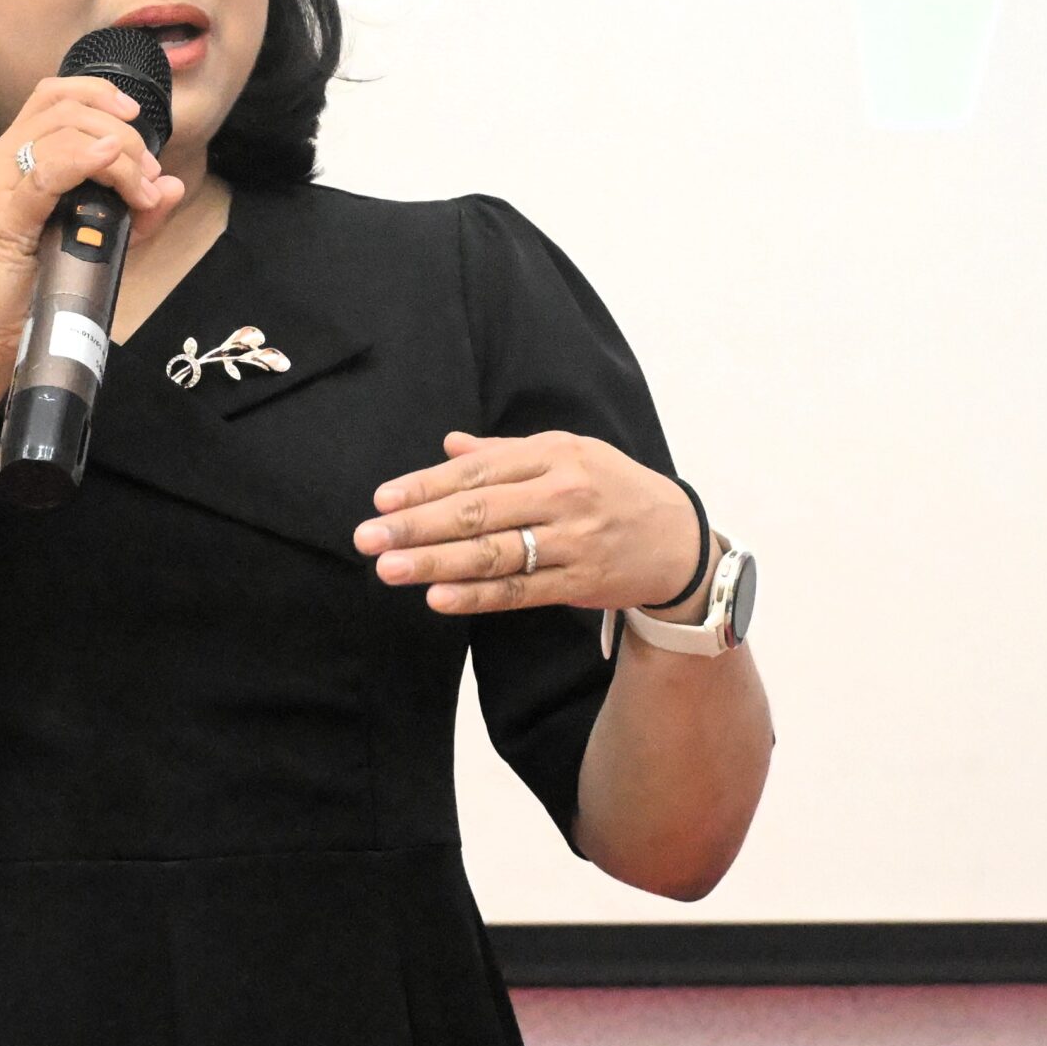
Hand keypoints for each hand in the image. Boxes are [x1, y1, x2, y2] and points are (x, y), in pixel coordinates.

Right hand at [0, 76, 185, 352]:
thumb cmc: (35, 288)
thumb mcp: (97, 242)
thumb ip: (134, 213)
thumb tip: (172, 186)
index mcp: (12, 158)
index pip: (52, 97)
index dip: (99, 94)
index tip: (136, 120)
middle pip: (63, 108)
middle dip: (120, 131)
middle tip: (148, 173)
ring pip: (60, 131)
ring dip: (116, 152)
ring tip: (140, 186)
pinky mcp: (0, 215)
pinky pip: (46, 172)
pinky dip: (85, 159)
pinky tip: (112, 159)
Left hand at [352, 430, 696, 614]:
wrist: (679, 539)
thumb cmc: (611, 488)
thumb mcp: (567, 453)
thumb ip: (505, 453)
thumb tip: (448, 447)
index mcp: (553, 454)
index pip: (476, 472)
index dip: (424, 486)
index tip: (382, 500)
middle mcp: (562, 493)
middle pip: (477, 511)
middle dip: (416, 526)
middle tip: (367, 537)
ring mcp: (573, 539)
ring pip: (493, 553)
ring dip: (435, 563)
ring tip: (390, 568)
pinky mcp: (580, 580)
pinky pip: (519, 590)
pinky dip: (477, 595)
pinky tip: (438, 598)